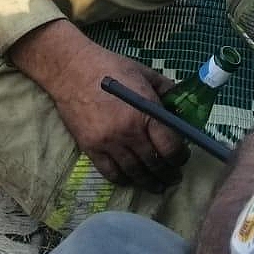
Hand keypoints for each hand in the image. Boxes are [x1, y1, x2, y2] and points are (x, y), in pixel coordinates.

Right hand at [48, 45, 187, 188]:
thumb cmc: (109, 67)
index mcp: (145, 112)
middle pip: (154, 164)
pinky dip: (123, 180)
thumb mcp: (143, 72)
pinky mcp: (90, 148)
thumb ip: (165, 89)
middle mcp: (128, 132)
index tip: (182, 156)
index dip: (180, 156)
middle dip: (168, 174)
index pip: (170, 147)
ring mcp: (108, 143)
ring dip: (149, 182)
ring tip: (158, 186)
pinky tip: (131, 179)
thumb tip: (180, 106)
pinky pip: (110, 173)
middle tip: (174, 177)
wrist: (70, 69)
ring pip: (134, 173)